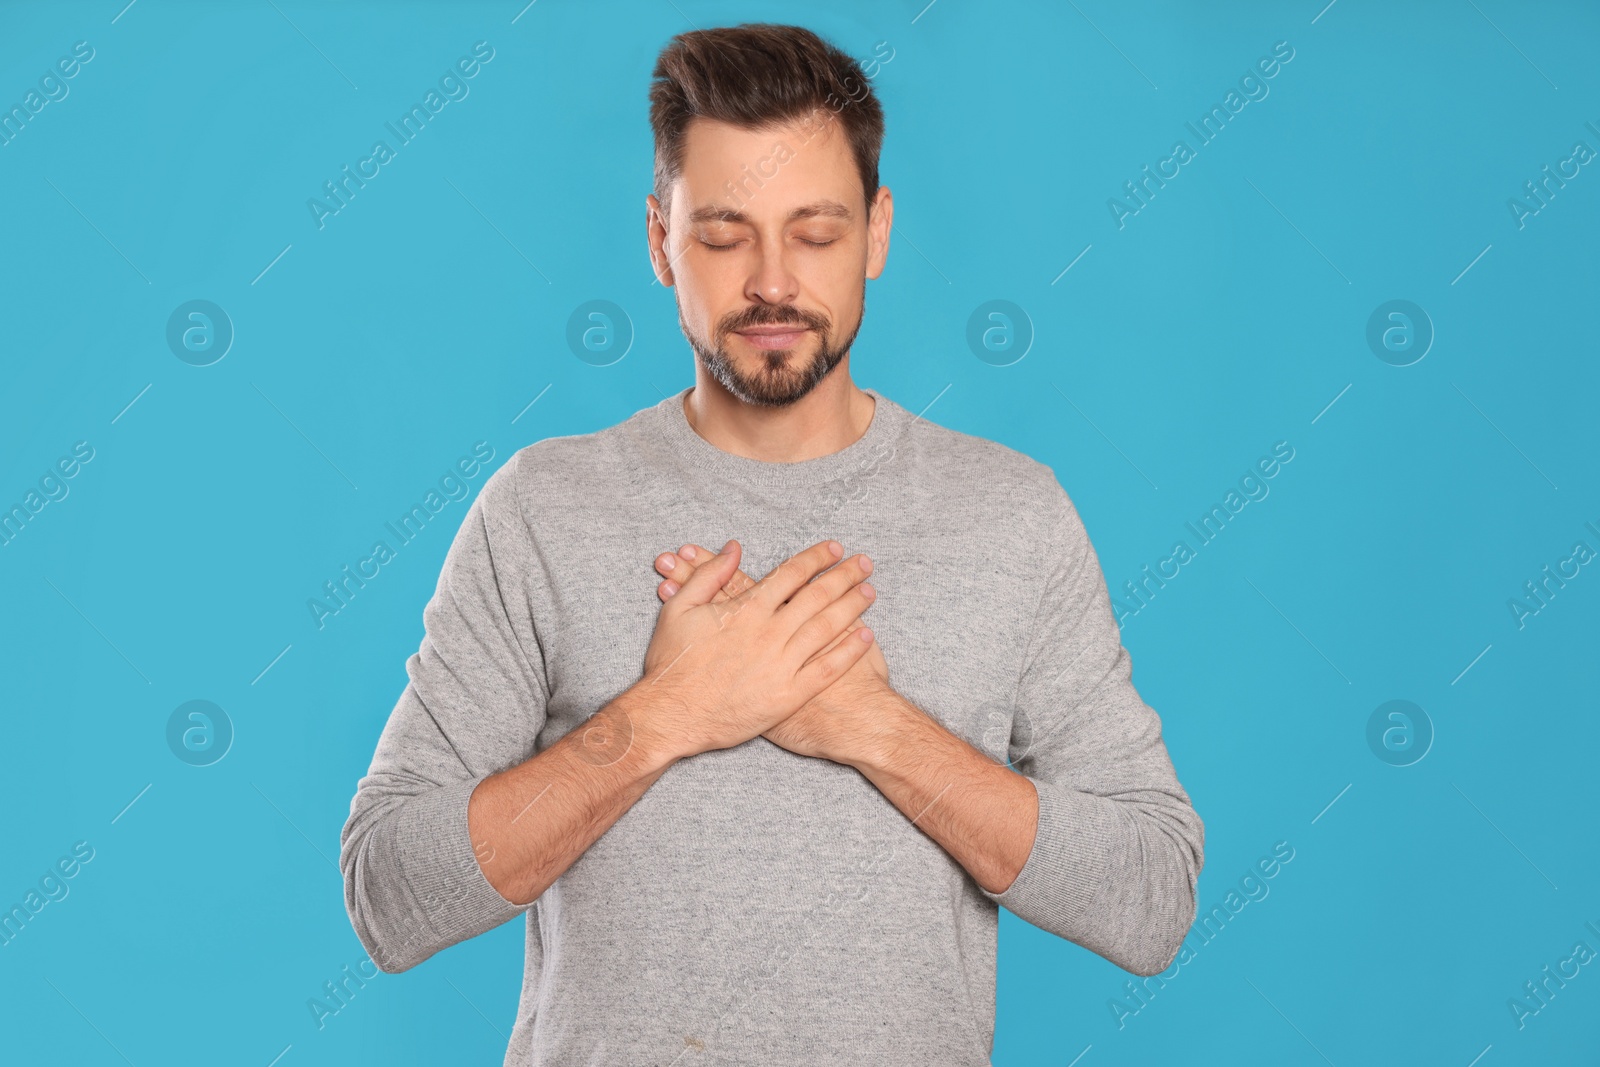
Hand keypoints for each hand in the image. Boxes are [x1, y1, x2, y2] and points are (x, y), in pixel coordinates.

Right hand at [636, 539, 877, 758]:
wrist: (672, 716)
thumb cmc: (672, 663)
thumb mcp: (679, 608)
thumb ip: (709, 574)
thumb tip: (734, 548)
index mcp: (747, 609)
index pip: (791, 573)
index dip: (816, 558)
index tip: (834, 549)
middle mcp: (770, 632)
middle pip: (817, 595)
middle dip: (845, 575)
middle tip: (865, 563)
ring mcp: (781, 665)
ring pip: (827, 627)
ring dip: (852, 606)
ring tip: (870, 591)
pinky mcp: (788, 696)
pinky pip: (827, 670)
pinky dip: (849, 652)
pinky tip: (865, 636)